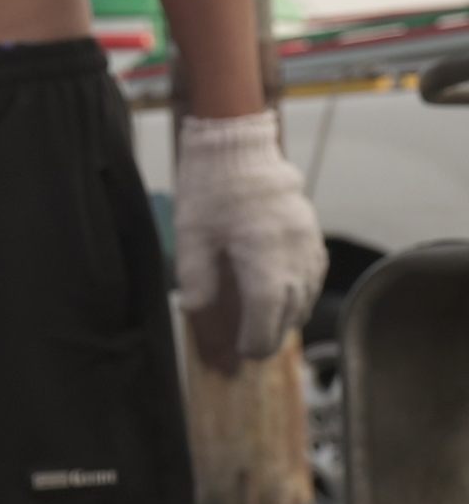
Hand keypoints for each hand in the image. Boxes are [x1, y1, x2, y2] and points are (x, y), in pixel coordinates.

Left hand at [173, 111, 322, 368]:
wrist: (239, 148)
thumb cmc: (210, 190)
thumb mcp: (191, 236)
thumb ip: (196, 278)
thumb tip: (196, 313)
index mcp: (264, 258)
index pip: (268, 315)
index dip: (256, 340)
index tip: (242, 354)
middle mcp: (294, 254)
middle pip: (292, 309)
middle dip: (271, 334)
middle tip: (249, 349)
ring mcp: (308, 243)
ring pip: (307, 294)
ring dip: (287, 315)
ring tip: (264, 328)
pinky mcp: (311, 233)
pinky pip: (313, 274)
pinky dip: (299, 292)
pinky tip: (282, 297)